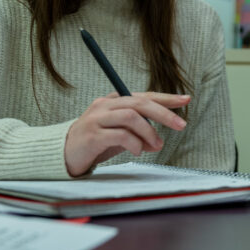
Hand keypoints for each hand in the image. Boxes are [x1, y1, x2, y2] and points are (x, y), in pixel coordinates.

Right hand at [64, 92, 189, 176]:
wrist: (63, 154)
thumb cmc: (95, 143)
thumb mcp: (120, 136)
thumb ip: (138, 134)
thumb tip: (159, 141)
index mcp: (114, 101)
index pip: (144, 95)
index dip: (166, 98)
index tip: (185, 99)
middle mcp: (105, 106)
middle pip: (140, 102)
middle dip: (164, 113)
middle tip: (181, 125)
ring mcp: (97, 119)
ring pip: (131, 116)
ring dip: (149, 131)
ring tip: (156, 145)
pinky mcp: (92, 135)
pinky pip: (119, 135)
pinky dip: (134, 143)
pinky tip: (137, 151)